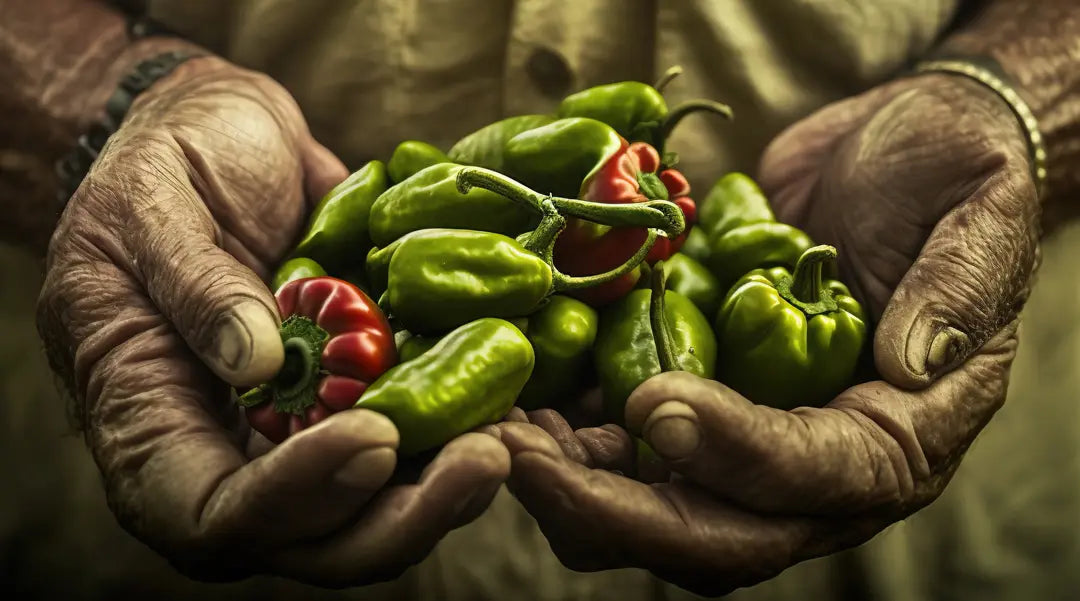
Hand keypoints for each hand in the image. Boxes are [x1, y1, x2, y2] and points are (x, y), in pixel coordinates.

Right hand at [36, 56, 507, 584]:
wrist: (219, 137)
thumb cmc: (159, 167)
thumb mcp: (151, 206)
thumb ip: (194, 285)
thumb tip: (257, 362)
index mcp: (151, 424)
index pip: (211, 514)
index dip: (293, 498)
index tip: (371, 436)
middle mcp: (233, 451)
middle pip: (313, 539)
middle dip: (401, 519)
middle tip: (482, 458)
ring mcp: (301, 432)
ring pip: (376, 507)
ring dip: (448, 488)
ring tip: (511, 435)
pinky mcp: (358, 399)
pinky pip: (412, 442)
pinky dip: (462, 432)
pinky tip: (513, 401)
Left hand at [494, 73, 1038, 595]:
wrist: (896, 151)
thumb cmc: (950, 179)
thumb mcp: (978, 221)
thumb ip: (953, 295)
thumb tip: (905, 365)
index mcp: (894, 440)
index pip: (813, 480)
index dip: (733, 454)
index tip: (653, 401)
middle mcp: (813, 464)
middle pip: (709, 531)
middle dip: (610, 508)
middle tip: (523, 458)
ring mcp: (745, 436)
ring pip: (647, 504)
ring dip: (565, 481)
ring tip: (492, 430)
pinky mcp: (694, 399)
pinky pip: (618, 445)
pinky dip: (562, 433)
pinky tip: (511, 394)